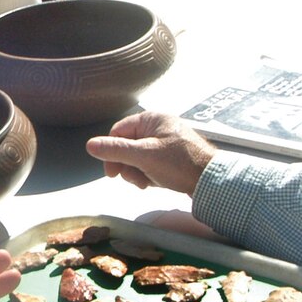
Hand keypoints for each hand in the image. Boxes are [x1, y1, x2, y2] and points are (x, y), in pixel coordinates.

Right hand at [87, 111, 217, 193]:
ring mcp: (166, 142)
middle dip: (127, 166)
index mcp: (152, 119)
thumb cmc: (179, 164)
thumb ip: (116, 150)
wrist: (211, 181)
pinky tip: (155, 183)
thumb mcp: (143, 156)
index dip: (111, 152)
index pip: (118, 132)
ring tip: (147, 183)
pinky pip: (150, 163)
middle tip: (134, 180)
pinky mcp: (172, 157)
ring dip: (137, 172)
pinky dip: (149, 174)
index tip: (112, 173)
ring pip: (138, 157)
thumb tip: (89, 144)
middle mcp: (158, 127)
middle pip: (127, 146)